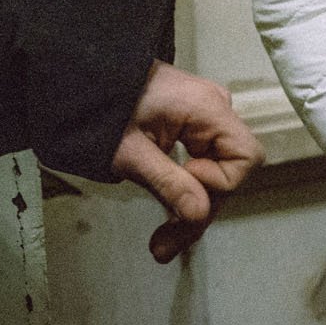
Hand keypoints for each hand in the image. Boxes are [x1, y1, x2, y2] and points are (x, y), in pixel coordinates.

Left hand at [110, 62, 263, 262]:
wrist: (81, 78)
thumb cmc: (101, 106)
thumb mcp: (129, 151)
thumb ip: (167, 183)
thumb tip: (200, 214)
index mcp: (206, 107)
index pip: (244, 156)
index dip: (218, 180)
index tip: (182, 180)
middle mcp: (214, 109)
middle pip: (229, 171)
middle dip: (198, 210)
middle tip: (164, 246)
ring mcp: (204, 117)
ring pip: (213, 174)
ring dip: (190, 208)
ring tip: (162, 243)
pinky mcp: (191, 126)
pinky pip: (199, 164)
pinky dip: (183, 191)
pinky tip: (168, 219)